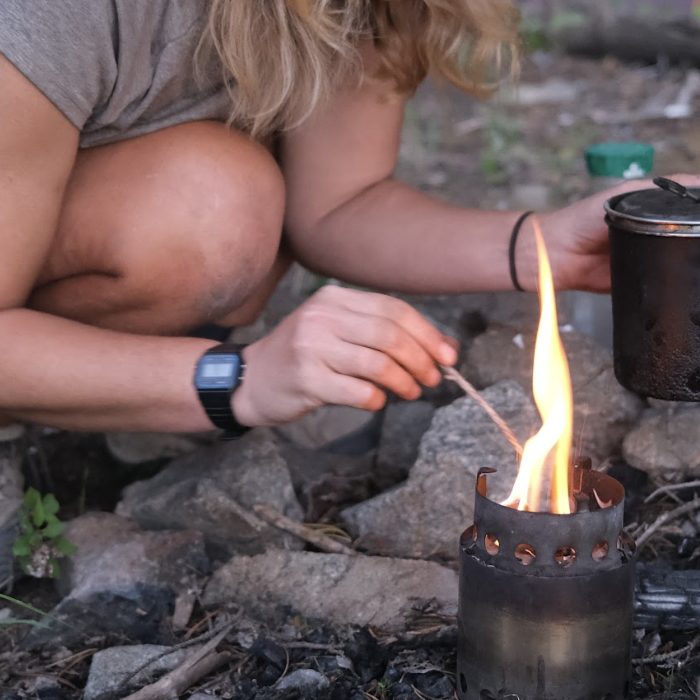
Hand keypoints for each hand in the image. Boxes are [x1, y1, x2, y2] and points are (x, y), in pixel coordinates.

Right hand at [230, 285, 457, 426]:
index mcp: (334, 299)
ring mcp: (311, 347)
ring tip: (412, 392)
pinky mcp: (306, 380)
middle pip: (389, 335)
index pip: (393, 309)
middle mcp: (321, 317)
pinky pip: (358, 391)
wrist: (252, 379)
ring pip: (377, 364)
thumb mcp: (339, 332)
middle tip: (433, 378)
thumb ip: (385, 334)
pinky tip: (378, 401)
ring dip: (404, 381)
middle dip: (421, 359)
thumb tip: (446, 347)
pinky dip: (377, 399)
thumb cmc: (306, 356)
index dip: (427, 333)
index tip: (448, 355)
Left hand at [529, 173, 699, 293]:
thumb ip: (668, 186)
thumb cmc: (586, 218)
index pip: (693, 215)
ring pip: (682, 267)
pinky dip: (675, 289)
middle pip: (692, 242)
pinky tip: (693, 288)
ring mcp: (650, 263)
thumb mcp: (630, 194)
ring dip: (694, 268)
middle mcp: (657, 238)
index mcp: (656, 215)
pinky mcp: (643, 288)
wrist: (558, 255)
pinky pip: (664, 289)